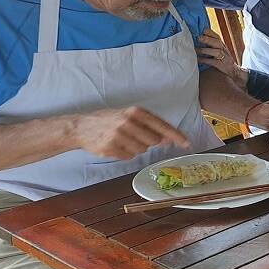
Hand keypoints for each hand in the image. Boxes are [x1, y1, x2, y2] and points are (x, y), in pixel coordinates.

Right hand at [71, 107, 189, 159]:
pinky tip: (116, 146)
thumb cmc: (109, 120)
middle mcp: (128, 122)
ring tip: (122, 140)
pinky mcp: (111, 148)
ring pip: (141, 150)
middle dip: (148, 142)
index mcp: (135, 112)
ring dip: (135, 148)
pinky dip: (125, 154)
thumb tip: (168, 139)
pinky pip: (129, 157)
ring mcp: (119, 136)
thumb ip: (149, 125)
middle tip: (134, 136)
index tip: (186, 143)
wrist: (82, 127)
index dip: (176, 136)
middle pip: (153, 141)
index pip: (162, 125)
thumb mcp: (129, 116)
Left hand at [197, 28, 246, 85]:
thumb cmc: (224, 60)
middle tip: (198, 38)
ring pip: (217, 52)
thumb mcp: (221, 51)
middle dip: (208, 39)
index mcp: (223, 46)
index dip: (210, 33)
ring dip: (206, 50)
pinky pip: (214, 62)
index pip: (217, 37)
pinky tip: (198, 59)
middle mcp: (224, 50)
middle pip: (217, 42)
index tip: (203, 30)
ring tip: (196, 49)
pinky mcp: (222, 66)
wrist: (234, 71)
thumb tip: (199, 38)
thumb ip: (212, 45)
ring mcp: (224, 58)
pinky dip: (206, 60)